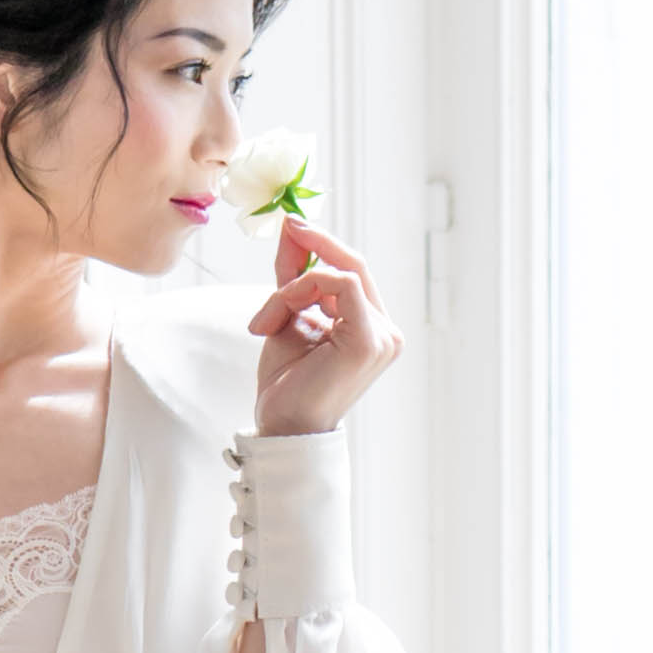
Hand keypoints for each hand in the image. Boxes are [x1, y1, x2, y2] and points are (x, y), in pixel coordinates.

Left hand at [249, 220, 400, 436]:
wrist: (282, 427)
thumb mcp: (287, 315)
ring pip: (340, 275)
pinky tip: (275, 320)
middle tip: (288, 225)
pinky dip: (299, 292)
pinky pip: (341, 286)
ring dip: (293, 287)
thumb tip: (292, 229)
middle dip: (317, 244)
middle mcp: (386, 331)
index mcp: (371, 327)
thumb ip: (293, 275)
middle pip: (355, 265)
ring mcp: (383, 337)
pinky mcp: (369, 341)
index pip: (354, 272)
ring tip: (267, 320)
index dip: (324, 244)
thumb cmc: (287, 383)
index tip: (293, 225)